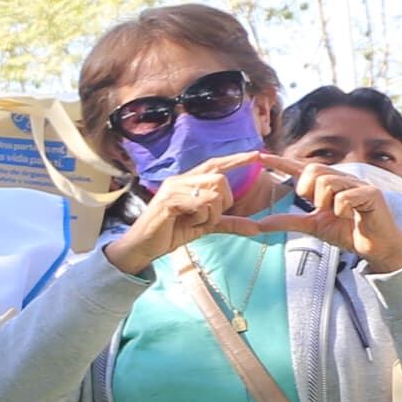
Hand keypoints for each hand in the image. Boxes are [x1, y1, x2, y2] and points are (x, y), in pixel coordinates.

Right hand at [100, 160, 280, 276]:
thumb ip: (229, 223)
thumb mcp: (205, 226)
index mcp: (188, 181)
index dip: (237, 159)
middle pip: (220, 179)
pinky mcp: (169, 200)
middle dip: (223, 202)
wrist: (143, 246)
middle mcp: (181, 179)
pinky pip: (200, 203)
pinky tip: (186, 223)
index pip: (216, 164)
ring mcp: (173, 188)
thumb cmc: (171, 232)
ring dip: (210, 214)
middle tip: (208, 218)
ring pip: (213, 192)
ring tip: (194, 222)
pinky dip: (200, 218)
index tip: (258, 155)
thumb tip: (257, 227)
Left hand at [243, 167, 401, 275]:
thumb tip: (259, 224)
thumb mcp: (313, 226)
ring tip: (338, 213)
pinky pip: (344, 197)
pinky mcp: (371, 193)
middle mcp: (342, 178)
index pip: (301, 168)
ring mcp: (357, 183)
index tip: (260, 157)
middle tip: (320, 207)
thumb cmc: (347, 232)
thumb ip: (288, 222)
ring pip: (327, 181)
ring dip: (326, 203)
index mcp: (328, 183)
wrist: (375, 247)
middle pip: (312, 169)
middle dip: (309, 191)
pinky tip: (351, 216)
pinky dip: (342, 210)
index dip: (281, 162)